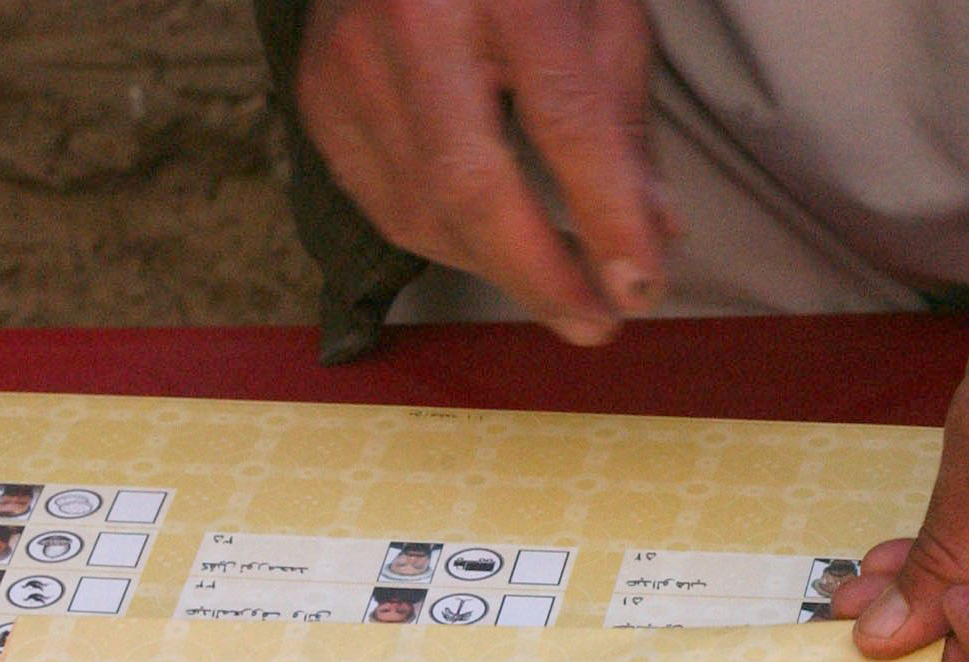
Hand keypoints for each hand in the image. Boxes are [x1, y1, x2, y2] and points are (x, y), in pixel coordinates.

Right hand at [296, 0, 672, 344]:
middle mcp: (412, 18)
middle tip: (597, 322)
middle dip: (541, 274)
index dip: (605, 216)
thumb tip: (652, 232)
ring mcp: (349, 57)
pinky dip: (447, 244)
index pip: (563, 120)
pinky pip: (384, 205)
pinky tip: (491, 248)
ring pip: (423, 211)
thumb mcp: (597, 7)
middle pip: (470, 185)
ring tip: (558, 288)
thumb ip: (623, 119)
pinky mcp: (316, 92)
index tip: (640, 290)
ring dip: (499, 269)